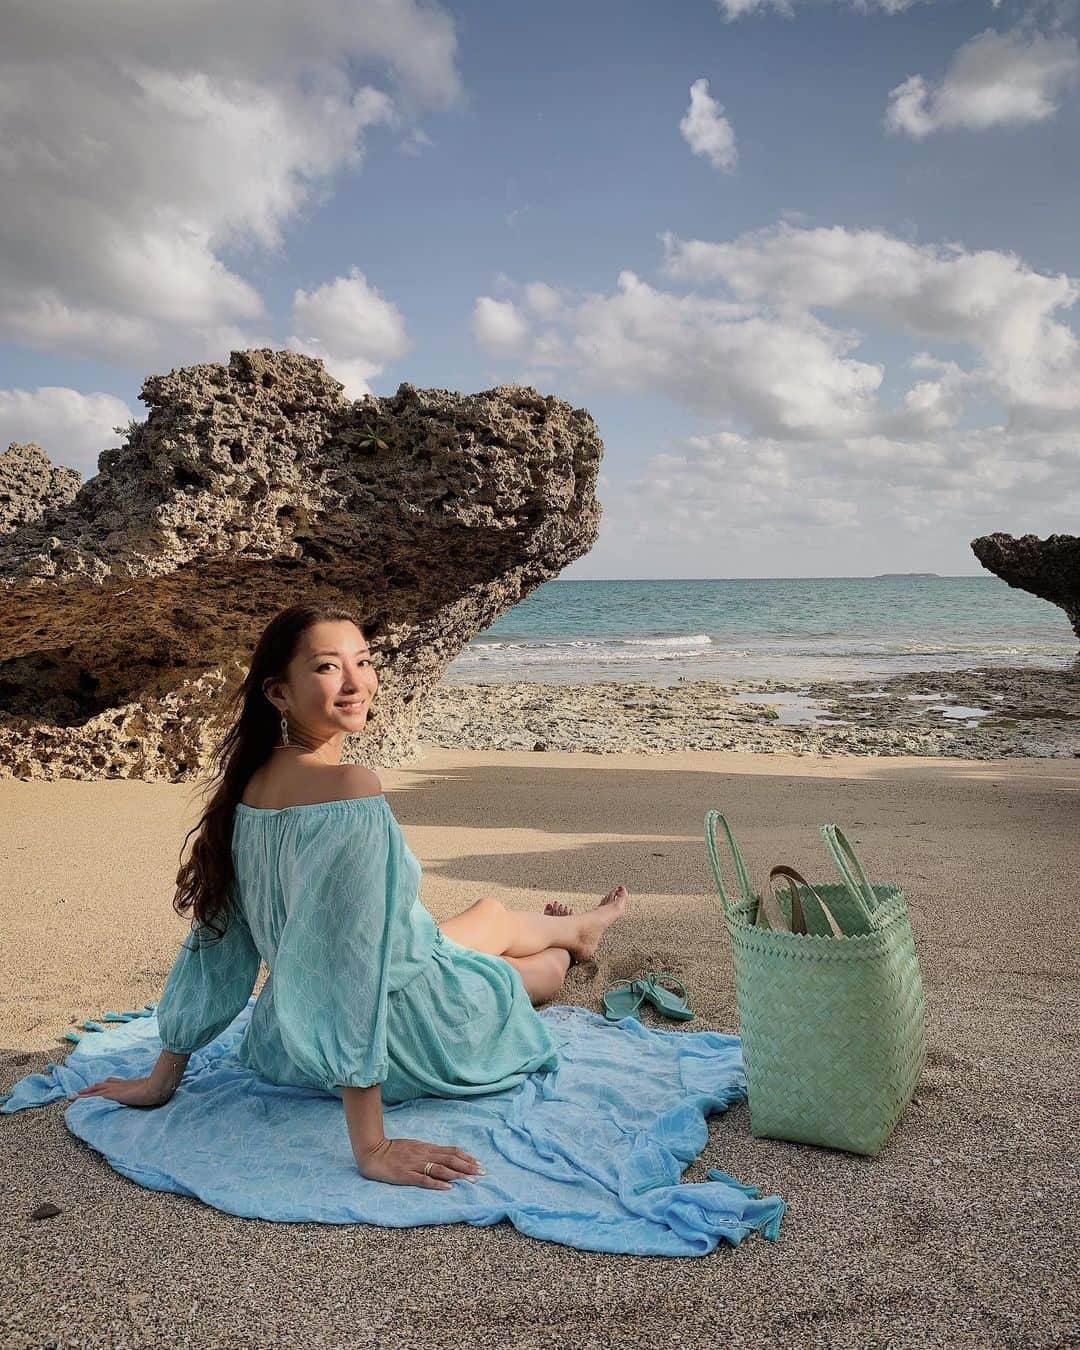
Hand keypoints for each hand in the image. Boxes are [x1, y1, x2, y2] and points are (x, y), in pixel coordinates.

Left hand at [67, 1074, 171, 1108]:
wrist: (155, 1088)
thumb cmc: (156, 1090)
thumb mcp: (150, 1090)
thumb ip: (146, 1090)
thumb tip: (149, 1093)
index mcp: (127, 1084)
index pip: (111, 1083)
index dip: (103, 1085)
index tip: (97, 1085)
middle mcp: (118, 1085)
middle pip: (100, 1086)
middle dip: (89, 1089)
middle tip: (78, 1093)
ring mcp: (114, 1089)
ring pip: (94, 1090)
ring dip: (83, 1093)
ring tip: (72, 1097)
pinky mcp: (111, 1094)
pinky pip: (94, 1095)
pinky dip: (85, 1097)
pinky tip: (77, 1099)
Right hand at [356, 1137, 486, 1189]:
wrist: (373, 1151)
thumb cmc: (393, 1150)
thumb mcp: (414, 1146)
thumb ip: (428, 1151)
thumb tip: (446, 1156)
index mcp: (426, 1148)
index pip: (451, 1151)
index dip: (466, 1157)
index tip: (479, 1164)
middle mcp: (424, 1155)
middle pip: (450, 1160)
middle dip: (468, 1167)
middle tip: (482, 1174)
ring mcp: (415, 1165)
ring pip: (441, 1169)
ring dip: (458, 1175)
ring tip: (472, 1181)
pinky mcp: (405, 1175)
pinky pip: (423, 1179)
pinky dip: (437, 1183)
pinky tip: (448, 1187)